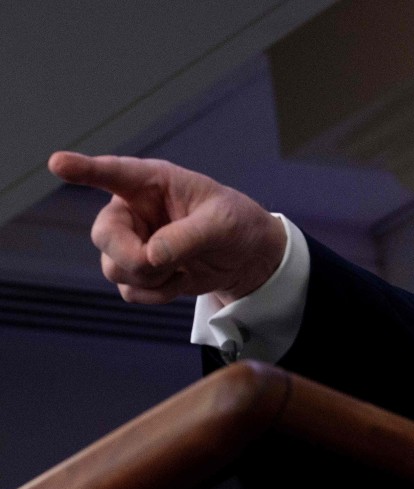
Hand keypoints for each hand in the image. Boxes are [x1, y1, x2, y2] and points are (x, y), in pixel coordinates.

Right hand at [48, 152, 286, 304]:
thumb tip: (151, 257)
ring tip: (183, 267)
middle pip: (104, 236)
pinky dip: (156, 295)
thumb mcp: (223, 224)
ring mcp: (133, 242)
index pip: (113, 172)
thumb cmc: (237, 224)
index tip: (58, 163)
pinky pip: (129, 291)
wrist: (249, 257)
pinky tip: (179, 281)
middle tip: (165, 264)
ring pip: (114, 268)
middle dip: (132, 257)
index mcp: (153, 183)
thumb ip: (188, 237)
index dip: (84, 169)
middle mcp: (134, 210)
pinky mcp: (139, 271)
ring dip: (151, 278)